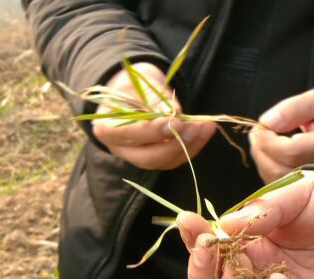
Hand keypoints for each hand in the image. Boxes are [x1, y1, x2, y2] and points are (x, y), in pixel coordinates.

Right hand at [92, 62, 215, 169]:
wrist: (132, 92)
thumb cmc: (131, 84)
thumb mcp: (139, 81)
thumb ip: (153, 97)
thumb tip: (172, 112)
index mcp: (106, 128)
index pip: (128, 135)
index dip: (152, 131)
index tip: (175, 122)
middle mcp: (121, 148)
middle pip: (147, 157)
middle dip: (175, 144)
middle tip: (196, 127)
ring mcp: (139, 156)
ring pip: (164, 161)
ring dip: (190, 146)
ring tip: (207, 126)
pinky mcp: (156, 158)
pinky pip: (175, 159)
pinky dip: (193, 146)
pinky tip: (205, 131)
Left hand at [250, 89, 313, 182]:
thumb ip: (292, 109)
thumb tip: (266, 122)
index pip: (291, 151)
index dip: (269, 140)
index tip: (261, 125)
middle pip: (280, 169)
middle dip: (261, 149)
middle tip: (257, 130)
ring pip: (275, 179)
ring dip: (261, 158)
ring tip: (262, 138)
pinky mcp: (303, 187)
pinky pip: (276, 183)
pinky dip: (265, 166)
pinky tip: (268, 150)